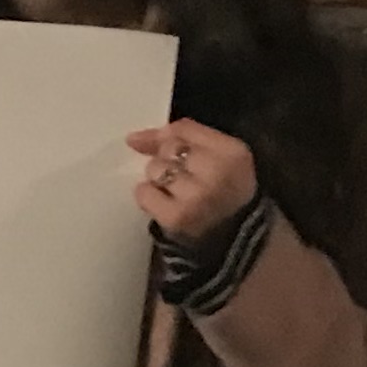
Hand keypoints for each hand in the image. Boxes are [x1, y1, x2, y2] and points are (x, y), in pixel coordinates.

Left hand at [123, 122, 258, 247]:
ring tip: (176, 193)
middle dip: (168, 160)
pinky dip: (148, 197)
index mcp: (232, 153)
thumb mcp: (221, 157)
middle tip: (183, 179)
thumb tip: (133, 138)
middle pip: (168, 147)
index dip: (170, 138)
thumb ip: (182, 137)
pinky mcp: (177, 217)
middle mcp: (216, 172)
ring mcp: (196, 196)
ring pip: (154, 168)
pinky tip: (163, 204)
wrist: (233, 238)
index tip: (172, 152)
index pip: (184, 128)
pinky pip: (143, 193)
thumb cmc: (225, 192)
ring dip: (158, 179)